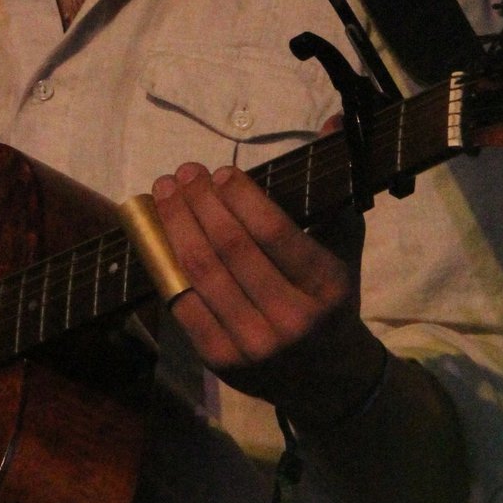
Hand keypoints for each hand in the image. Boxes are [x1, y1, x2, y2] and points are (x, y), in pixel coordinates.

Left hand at [151, 156, 381, 419]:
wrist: (330, 379)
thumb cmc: (332, 300)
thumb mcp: (344, 246)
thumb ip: (334, 187)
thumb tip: (332, 122)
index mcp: (325, 285)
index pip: (273, 232)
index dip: (240, 196)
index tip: (221, 171)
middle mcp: (290, 318)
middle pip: (230, 249)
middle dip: (200, 202)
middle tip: (184, 173)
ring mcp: (253, 344)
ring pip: (201, 273)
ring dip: (176, 225)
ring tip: (165, 193)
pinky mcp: (221, 361)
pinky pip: (183, 304)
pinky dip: (165, 265)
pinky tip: (157, 235)